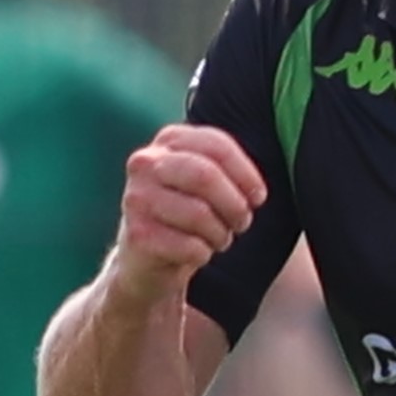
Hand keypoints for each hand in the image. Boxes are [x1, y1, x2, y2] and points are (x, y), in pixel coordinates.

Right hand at [108, 124, 264, 295]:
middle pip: (205, 176)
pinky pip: (189, 246)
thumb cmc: (188, 211)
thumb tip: (256, 193)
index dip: (246, 174)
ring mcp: (137, 197)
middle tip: (242, 223)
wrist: (147, 255)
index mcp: (169, 140)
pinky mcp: (137, 234)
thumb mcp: (206, 181)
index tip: (258, 198)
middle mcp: (146, 162)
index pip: (217, 145)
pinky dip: (204, 253)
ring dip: (221, 234)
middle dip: (234, 205)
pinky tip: (198, 252)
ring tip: (219, 239)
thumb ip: (228, 171)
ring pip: (199, 214)